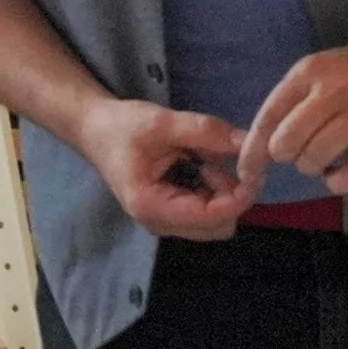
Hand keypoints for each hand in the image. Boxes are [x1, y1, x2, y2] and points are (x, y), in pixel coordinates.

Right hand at [76, 97, 256, 241]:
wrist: (95, 131)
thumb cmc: (122, 127)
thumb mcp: (163, 122)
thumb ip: (206, 132)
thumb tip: (250, 142)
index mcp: (152, 206)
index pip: (211, 217)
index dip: (239, 196)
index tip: (252, 168)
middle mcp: (159, 224)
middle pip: (218, 226)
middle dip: (231, 194)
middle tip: (222, 158)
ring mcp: (166, 223)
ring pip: (217, 221)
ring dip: (223, 192)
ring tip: (204, 158)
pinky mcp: (172, 216)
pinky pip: (208, 213)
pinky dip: (214, 191)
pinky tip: (200, 166)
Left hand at [242, 31, 347, 196]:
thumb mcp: (320, 70)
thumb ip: (293, 102)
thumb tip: (262, 143)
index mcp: (307, 73)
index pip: (267, 117)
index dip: (253, 151)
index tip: (248, 172)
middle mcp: (330, 92)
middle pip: (287, 143)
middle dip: (287, 157)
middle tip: (302, 153)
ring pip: (315, 158)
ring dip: (313, 168)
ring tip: (324, 161)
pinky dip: (338, 183)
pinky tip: (338, 177)